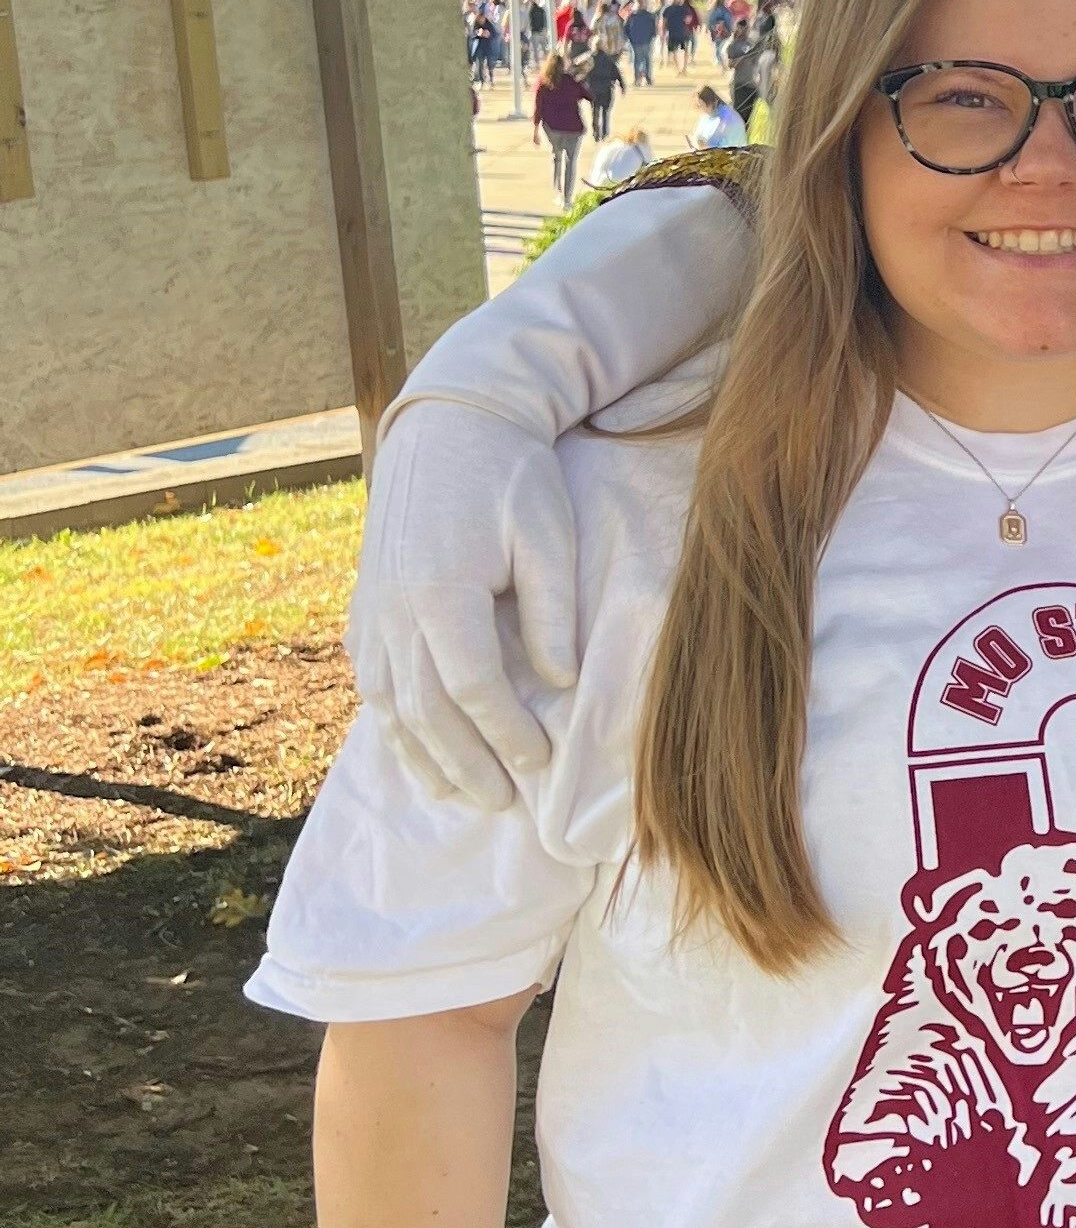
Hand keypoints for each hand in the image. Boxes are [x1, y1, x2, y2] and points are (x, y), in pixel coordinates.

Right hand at [346, 404, 580, 807]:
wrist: (448, 424)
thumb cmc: (510, 475)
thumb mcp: (547, 535)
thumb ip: (552, 612)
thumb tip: (559, 683)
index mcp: (440, 592)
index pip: (472, 686)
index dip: (506, 733)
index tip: (539, 764)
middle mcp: (393, 609)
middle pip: (425, 709)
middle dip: (465, 762)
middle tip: (502, 803)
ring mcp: (371, 609)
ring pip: (388, 702)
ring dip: (422, 754)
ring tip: (458, 794)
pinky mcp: (364, 605)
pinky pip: (370, 678)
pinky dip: (392, 721)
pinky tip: (414, 747)